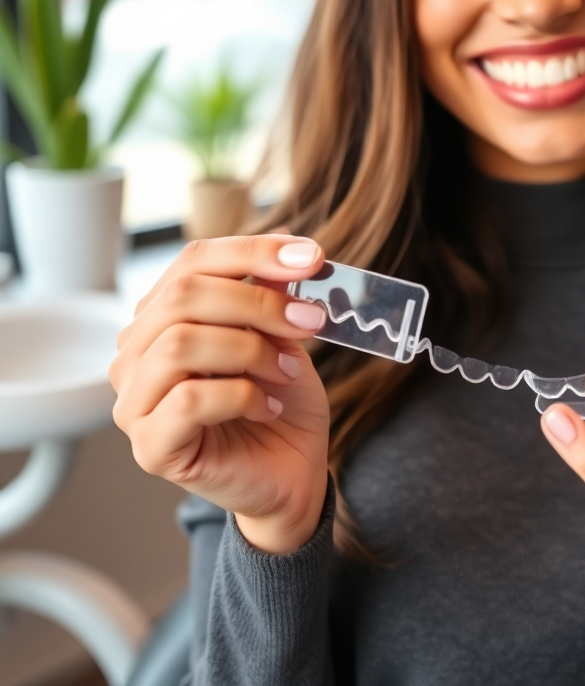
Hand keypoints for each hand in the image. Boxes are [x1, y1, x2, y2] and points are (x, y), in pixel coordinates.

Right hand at [110, 235, 330, 554]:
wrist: (290, 470)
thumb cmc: (279, 398)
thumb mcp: (283, 335)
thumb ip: (273, 294)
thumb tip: (287, 252)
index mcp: (160, 316)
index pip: (193, 261)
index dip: (253, 251)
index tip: (313, 256)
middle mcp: (135, 354)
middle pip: (183, 295)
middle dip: (258, 301)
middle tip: (309, 319)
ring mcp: (134, 402)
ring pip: (180, 344)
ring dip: (250, 350)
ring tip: (286, 371)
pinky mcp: (151, 447)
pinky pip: (189, 400)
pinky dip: (243, 395)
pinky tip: (269, 406)